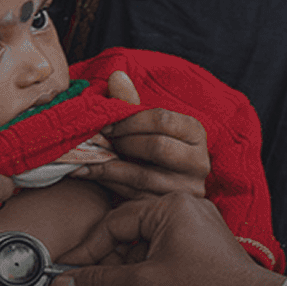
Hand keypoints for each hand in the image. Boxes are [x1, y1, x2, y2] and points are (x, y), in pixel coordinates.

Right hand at [50, 194, 285, 285]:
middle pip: (129, 233)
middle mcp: (185, 209)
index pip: (114, 222)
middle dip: (107, 264)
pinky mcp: (203, 248)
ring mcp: (197, 228)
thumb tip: (63, 283)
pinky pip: (164, 253)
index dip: (88, 251)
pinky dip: (146, 272)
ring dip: (126, 270)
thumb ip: (100, 281)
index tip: (68, 274)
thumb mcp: (144, 284)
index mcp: (170, 206)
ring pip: (145, 246)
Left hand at [73, 71, 209, 198]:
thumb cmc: (149, 150)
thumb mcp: (145, 127)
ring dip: (108, 166)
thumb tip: (116, 76)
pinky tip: (89, 174)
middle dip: (123, 143)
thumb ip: (130, 103)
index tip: (107, 124)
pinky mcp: (169, 209)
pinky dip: (108, 185)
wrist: (163, 192)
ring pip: (142, 176)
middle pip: (157, 147)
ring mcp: (188, 189)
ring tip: (87, 158)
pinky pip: (134, 198)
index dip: (129, 121)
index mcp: (195, 133)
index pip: (162, 119)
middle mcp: (199, 162)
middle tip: (101, 141)